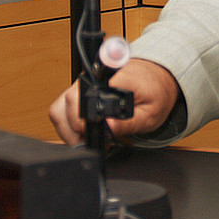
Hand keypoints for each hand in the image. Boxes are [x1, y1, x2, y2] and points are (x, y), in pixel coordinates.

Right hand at [49, 58, 180, 145]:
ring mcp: (84, 81)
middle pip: (67, 102)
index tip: (88, 133)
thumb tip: (108, 128)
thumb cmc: (155, 91)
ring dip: (68, 128)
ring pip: (60, 106)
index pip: (83, 95)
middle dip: (75, 130)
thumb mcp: (151, 113)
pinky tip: (85, 131)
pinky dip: (69, 123)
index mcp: (113, 79)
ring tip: (87, 138)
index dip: (81, 119)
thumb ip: (129, 122)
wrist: (157, 76)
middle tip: (91, 141)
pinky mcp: (80, 88)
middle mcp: (94, 76)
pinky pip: (64, 106)